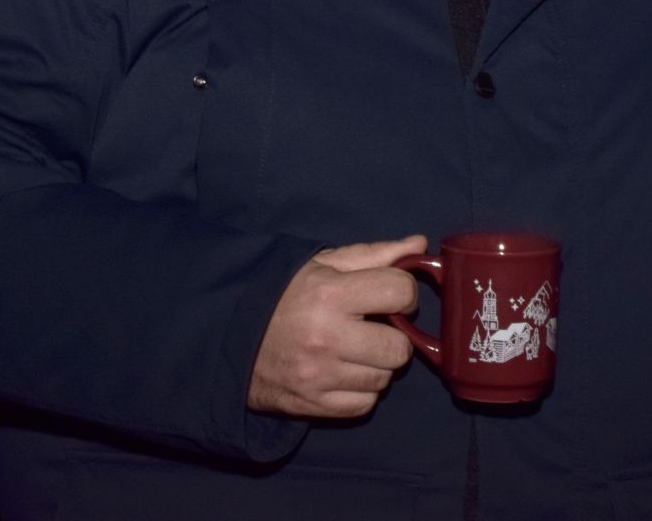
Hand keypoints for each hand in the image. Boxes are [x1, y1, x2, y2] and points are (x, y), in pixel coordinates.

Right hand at [248, 235, 425, 418]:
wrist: (231, 339)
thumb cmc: (283, 295)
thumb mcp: (323, 265)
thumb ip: (375, 255)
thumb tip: (420, 246)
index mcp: (330, 293)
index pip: (400, 292)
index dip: (403, 293)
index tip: (390, 297)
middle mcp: (327, 337)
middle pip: (399, 347)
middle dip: (393, 336)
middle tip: (372, 328)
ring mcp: (320, 376)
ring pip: (384, 378)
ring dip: (376, 364)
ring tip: (353, 350)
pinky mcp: (315, 405)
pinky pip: (365, 404)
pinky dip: (361, 390)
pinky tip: (343, 372)